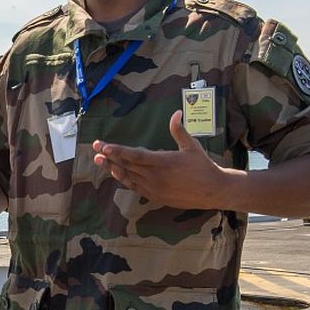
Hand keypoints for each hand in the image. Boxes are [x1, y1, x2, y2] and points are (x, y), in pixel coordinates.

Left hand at [92, 110, 233, 210]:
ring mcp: (154, 188)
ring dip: (112, 168)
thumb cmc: (204, 166)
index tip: (104, 145)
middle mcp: (155, 177)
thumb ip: (179, 130)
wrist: (214, 192)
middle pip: (127, 165)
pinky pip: (134, 187)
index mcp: (163, 162)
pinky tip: (115, 172)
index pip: (134, 156)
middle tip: (95, 147)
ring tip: (99, 159)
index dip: (118, 151)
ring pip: (128, 177)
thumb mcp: (192, 146)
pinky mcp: (155, 196)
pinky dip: (123, 179)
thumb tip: (176, 113)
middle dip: (109, 155)